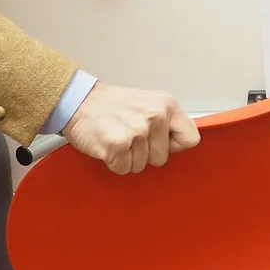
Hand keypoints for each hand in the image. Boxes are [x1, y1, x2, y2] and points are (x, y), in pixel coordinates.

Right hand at [60, 83, 199, 173]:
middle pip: (162, 158)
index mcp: (167, 105)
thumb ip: (167, 122)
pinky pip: (123, 169)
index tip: (159, 141)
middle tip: (129, 136)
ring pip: (141, 166)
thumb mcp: (149, 103)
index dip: (173, 146)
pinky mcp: (118, 145)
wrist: (78, 101)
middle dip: (145, 154)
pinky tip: (108, 145)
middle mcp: (155, 116)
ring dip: (128, 158)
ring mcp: (137, 131)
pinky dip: (114, 162)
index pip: (190, 139)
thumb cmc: (111, 105)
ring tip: (118, 137)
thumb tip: (182, 142)